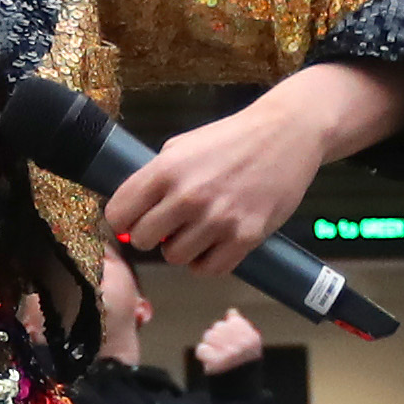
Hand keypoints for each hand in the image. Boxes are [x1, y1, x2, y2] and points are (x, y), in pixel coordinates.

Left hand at [105, 91, 329, 281]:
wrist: (286, 135)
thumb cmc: (231, 139)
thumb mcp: (182, 146)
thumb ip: (155, 176)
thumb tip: (133, 210)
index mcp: (166, 170)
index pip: (118, 214)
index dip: (123, 220)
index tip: (133, 221)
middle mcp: (188, 197)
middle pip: (142, 240)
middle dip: (151, 236)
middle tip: (167, 227)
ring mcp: (218, 220)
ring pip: (174, 257)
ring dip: (181, 249)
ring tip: (196, 232)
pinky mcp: (245, 237)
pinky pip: (208, 269)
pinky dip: (206, 262)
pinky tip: (213, 245)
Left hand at [188, 307, 266, 375]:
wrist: (239, 394)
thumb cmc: (243, 368)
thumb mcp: (249, 347)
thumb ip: (241, 327)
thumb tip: (231, 311)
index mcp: (252, 338)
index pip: (233, 321)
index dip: (228, 331)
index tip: (231, 342)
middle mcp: (242, 343)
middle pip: (218, 327)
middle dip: (217, 338)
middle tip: (223, 352)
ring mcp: (229, 352)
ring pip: (208, 336)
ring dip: (210, 346)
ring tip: (217, 356)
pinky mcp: (216, 361)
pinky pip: (201, 348)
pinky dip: (203, 356)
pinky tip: (210, 362)